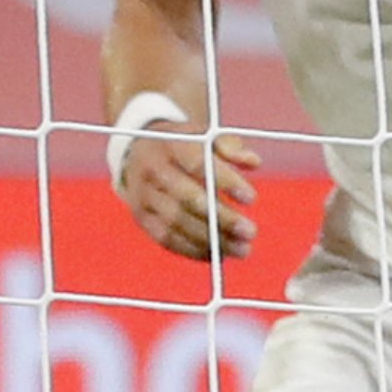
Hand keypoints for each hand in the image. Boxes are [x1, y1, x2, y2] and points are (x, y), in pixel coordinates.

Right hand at [121, 126, 258, 259]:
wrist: (137, 151)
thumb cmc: (184, 144)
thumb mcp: (205, 136)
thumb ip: (230, 147)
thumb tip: (254, 162)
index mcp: (171, 144)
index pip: (198, 164)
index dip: (225, 182)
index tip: (251, 198)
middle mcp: (152, 169)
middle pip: (187, 199)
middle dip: (222, 219)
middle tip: (251, 232)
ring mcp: (143, 195)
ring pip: (177, 223)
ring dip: (212, 241)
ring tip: (242, 249)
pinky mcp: (141, 216)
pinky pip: (166, 238)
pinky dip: (194, 250)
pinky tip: (218, 255)